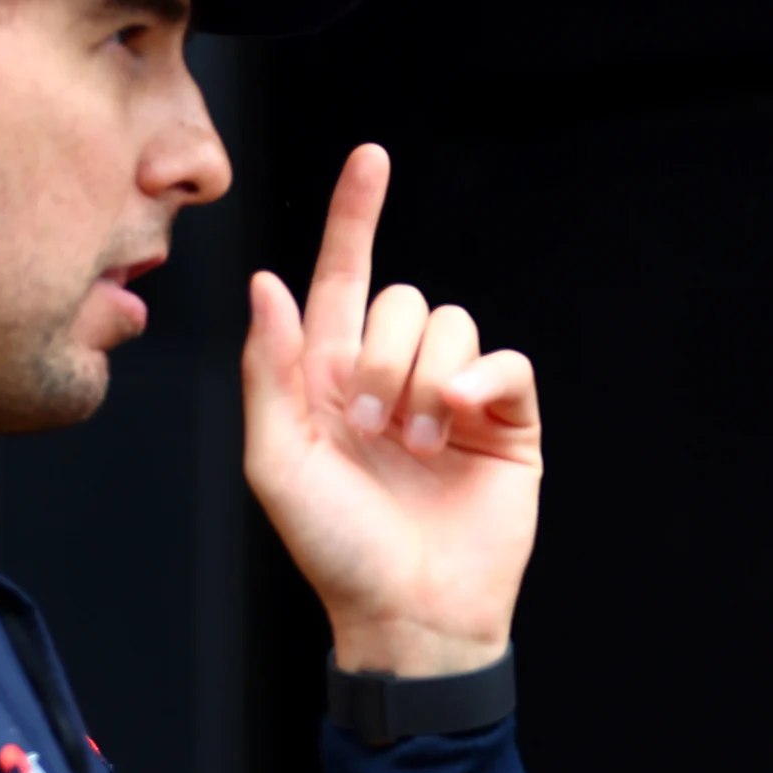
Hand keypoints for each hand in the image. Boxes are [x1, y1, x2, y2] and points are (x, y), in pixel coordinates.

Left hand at [241, 145, 541, 675]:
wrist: (410, 613)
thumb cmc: (335, 550)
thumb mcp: (277, 462)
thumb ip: (270, 368)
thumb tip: (266, 282)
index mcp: (331, 379)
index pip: (342, 278)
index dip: (354, 217)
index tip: (371, 159)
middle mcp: (393, 378)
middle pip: (402, 298)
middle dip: (382, 354)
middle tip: (371, 425)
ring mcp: (453, 398)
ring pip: (451, 322)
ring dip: (426, 380)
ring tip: (416, 445)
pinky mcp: (506, 421)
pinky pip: (506, 361)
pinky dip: (481, 381)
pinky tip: (460, 425)